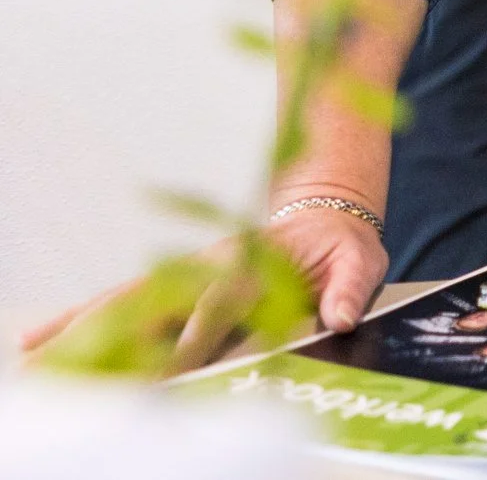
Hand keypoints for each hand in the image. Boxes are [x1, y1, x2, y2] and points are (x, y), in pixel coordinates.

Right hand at [18, 205, 386, 374]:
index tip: (176, 365)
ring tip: (31, 355)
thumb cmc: (342, 245)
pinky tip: (37, 338)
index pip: (219, 302)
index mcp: (254, 267)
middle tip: (68, 364)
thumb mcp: (361, 261)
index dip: (199, 332)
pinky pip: (123, 303)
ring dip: (79, 328)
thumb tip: (339, 319)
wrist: (324, 214)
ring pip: (126, 303)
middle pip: (154, 301)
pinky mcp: (173, 284)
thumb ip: (350, 290)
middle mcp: (208, 269)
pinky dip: (79, 319)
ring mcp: (185, 275)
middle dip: (115, 333)